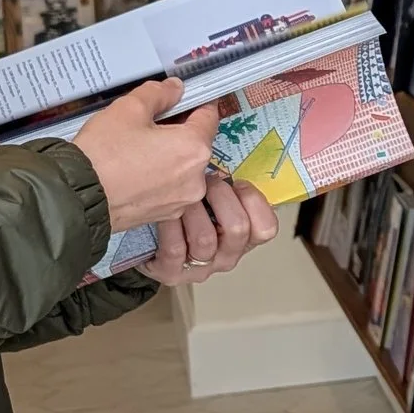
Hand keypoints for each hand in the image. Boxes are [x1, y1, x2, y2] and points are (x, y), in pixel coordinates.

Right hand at [73, 80, 220, 231]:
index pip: (209, 116)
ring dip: (168, 154)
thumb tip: (174, 89)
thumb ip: (159, 94)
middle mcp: (196, 178)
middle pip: (196, 143)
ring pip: (182, 167)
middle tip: (149, 122)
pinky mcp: (164, 213)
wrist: (77, 198)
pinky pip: (169, 187)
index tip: (185, 98)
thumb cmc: (103, 154)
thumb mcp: (129, 108)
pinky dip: (158, 176)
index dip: (197, 102)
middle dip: (178, 130)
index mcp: (194, 148)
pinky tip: (134, 168)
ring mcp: (181, 200)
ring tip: (137, 148)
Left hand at [142, 176, 278, 287]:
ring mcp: (202, 268)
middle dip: (220, 196)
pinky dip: (169, 225)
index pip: (266, 228)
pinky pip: (176, 249)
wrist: (146, 240)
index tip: (236, 182)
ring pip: (206, 238)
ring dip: (191, 209)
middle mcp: (227, 256)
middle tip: (206, 181)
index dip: (253, 201)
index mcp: (243, 236)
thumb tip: (226, 139)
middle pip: (238, 229)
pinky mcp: (173, 274)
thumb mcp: (211, 195)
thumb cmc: (183, 210)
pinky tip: (163, 213)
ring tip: (181, 195)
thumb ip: (228, 179)